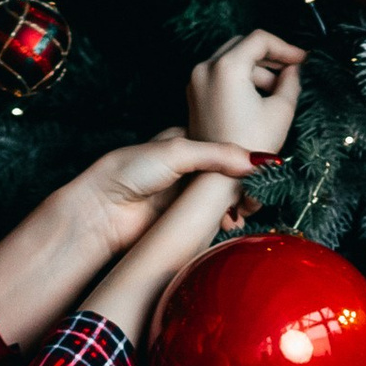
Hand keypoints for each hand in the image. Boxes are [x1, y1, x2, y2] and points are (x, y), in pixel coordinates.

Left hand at [53, 126, 265, 267]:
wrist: (103, 211)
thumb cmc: (130, 171)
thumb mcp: (178, 151)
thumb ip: (219, 153)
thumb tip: (260, 160)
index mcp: (187, 142)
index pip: (226, 146)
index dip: (245, 157)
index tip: (262, 168)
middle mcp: (189, 168)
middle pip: (228, 175)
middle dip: (243, 185)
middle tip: (254, 194)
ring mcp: (187, 195)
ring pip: (223, 199)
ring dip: (235, 205)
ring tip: (242, 210)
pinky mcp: (185, 220)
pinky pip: (213, 220)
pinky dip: (224, 222)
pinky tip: (229, 223)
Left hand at [187, 27, 305, 162]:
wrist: (219, 178)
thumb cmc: (251, 146)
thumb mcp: (281, 110)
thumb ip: (291, 81)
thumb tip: (293, 70)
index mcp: (227, 67)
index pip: (259, 39)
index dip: (285, 47)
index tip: (302, 60)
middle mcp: (206, 68)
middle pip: (243, 45)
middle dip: (269, 57)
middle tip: (291, 71)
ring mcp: (196, 81)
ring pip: (232, 60)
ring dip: (256, 69)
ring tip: (276, 91)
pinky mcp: (195, 95)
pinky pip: (220, 75)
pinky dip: (240, 79)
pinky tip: (258, 98)